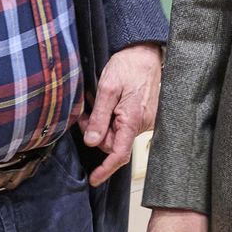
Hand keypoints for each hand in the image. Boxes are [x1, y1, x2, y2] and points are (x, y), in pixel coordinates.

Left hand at [82, 43, 161, 185]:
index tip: (93, 179)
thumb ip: (100, 117)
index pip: (119, 154)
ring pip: (117, 134)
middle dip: (97, 134)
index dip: (105, 169)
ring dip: (104, 124)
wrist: (144, 52)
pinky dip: (113, 119)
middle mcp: (142, 124)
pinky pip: (124, 126)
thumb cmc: (127, 66)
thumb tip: (91, 141)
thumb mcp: (107, 89)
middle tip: (87, 114)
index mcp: (133, 120)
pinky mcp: (144, 116)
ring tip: (98, 103)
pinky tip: (109, 104)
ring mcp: (145, 121)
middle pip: (113, 143)